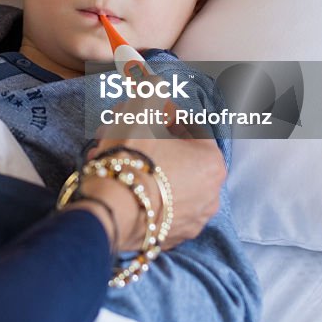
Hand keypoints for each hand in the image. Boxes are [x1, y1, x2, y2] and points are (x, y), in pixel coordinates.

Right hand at [86, 98, 226, 250]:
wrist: (110, 210)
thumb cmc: (131, 156)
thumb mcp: (142, 106)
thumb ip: (153, 88)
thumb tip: (155, 81)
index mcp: (212, 162)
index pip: (192, 128)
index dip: (166, 115)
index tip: (146, 113)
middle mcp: (211, 195)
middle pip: (182, 158)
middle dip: (156, 143)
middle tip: (128, 135)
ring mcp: (191, 222)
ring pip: (170, 184)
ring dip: (150, 170)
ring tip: (120, 161)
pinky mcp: (169, 240)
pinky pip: (159, 209)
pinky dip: (146, 196)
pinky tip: (123, 186)